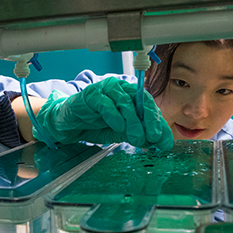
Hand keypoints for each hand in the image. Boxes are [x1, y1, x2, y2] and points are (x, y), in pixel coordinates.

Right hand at [33, 77, 173, 149]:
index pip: (150, 108)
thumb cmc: (96, 125)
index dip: (158, 124)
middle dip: (150, 120)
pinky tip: (119, 127)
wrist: (69, 124)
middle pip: (141, 101)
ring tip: (137, 137)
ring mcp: (106, 90)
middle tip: (154, 137)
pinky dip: (114, 116)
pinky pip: (105, 103)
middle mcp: (122, 90)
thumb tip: (157, 142)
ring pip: (125, 102)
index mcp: (132, 97)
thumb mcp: (121, 133)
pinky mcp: (91, 94)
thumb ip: (138, 135)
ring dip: (133, 121)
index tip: (164, 141)